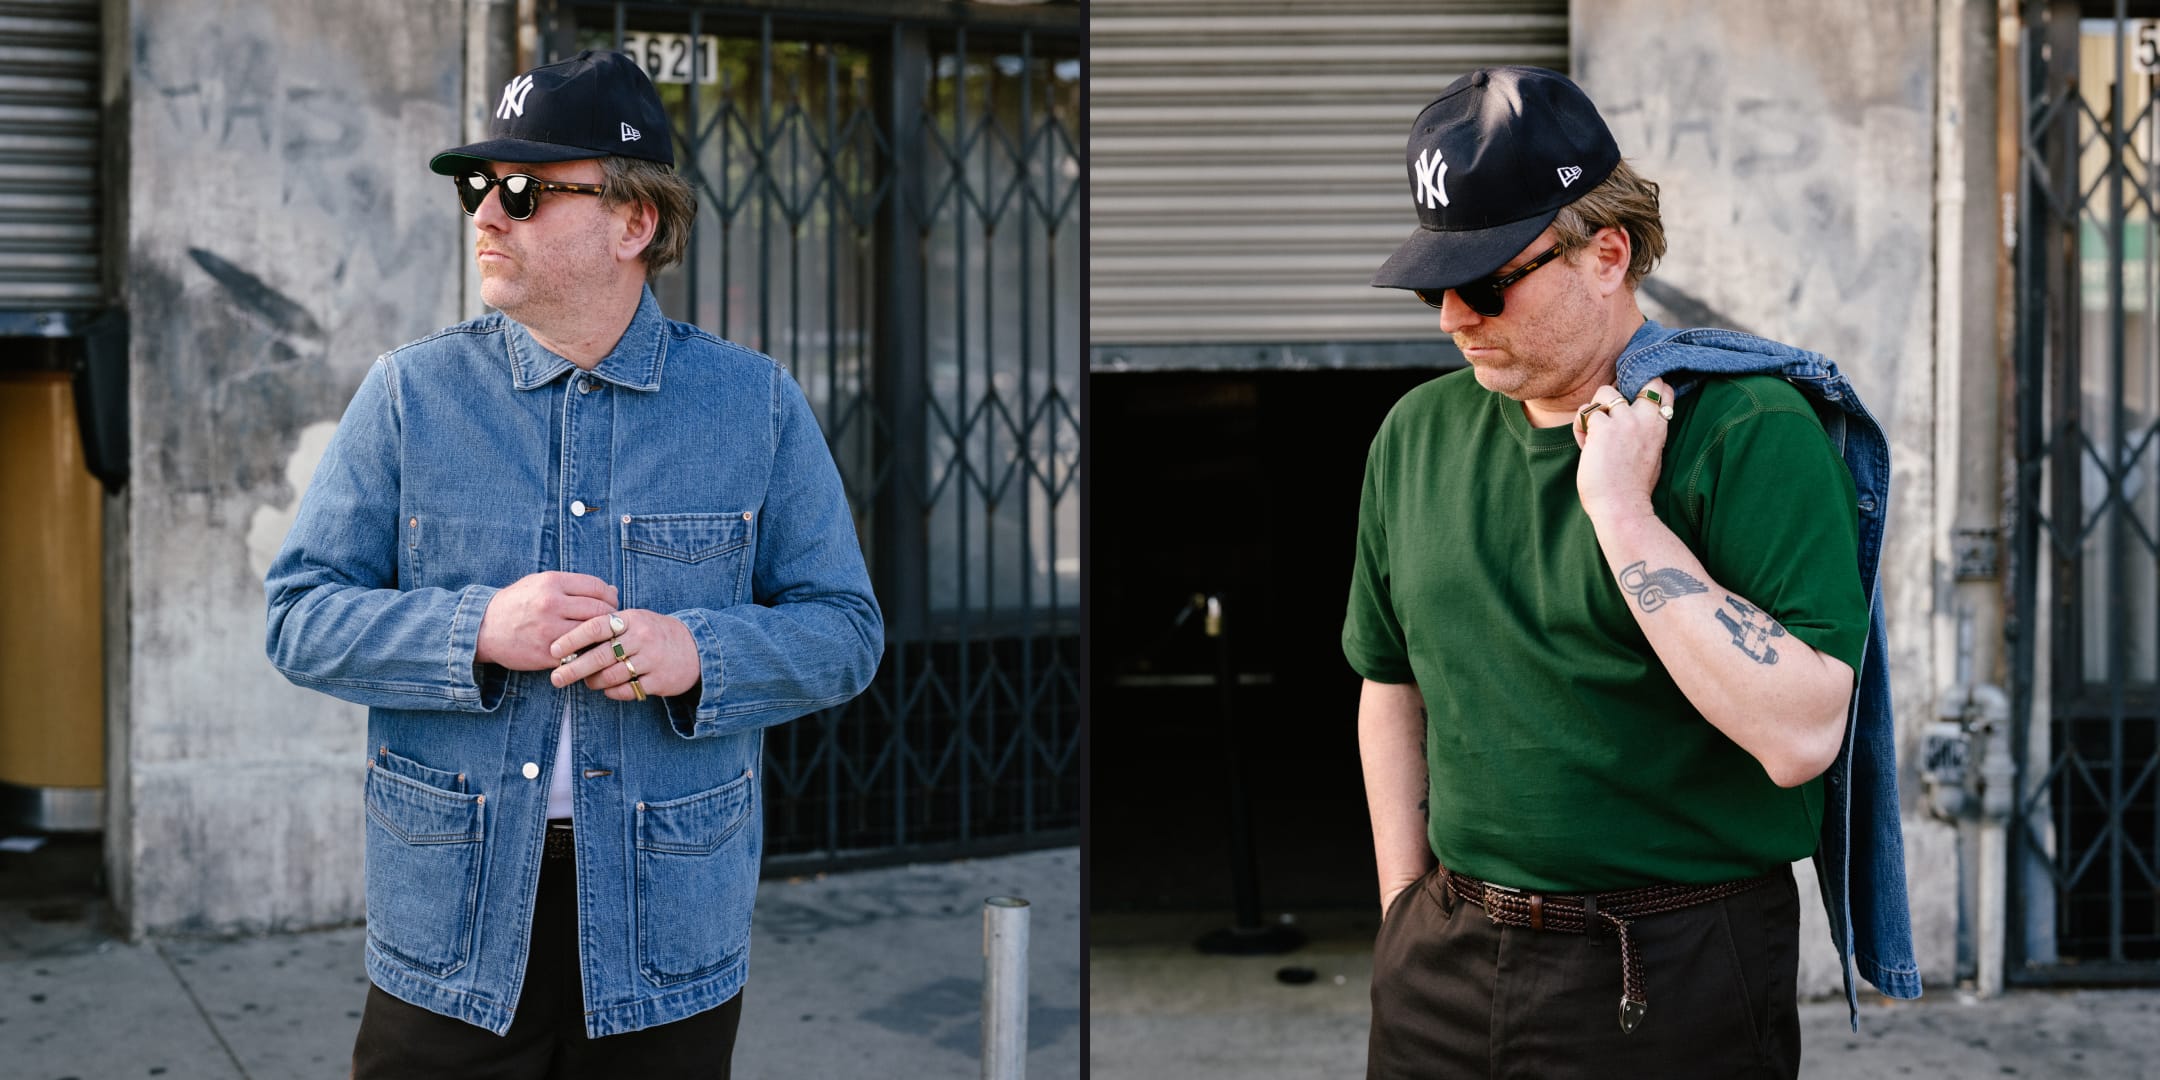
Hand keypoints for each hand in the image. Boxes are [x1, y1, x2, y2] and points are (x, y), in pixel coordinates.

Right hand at [475, 572, 618, 670]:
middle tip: (611, 622)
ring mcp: (549, 630)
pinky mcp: (547, 654)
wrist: (483, 628)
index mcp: (552, 583)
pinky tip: (586, 650)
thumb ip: (575, 585)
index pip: (597, 587)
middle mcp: (551, 604)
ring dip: (602, 636)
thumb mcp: (540, 583)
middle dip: (611, 616)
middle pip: (600, 610)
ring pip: (592, 633)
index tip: (610, 603)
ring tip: (601, 636)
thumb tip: (612, 590)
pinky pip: (579, 653)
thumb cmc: (517, 603)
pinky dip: (587, 652)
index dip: (609, 596)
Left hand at [549, 608, 700, 701]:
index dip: (572, 638)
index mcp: (631, 619)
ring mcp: (652, 660)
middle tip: (556, 677)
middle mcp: (642, 638)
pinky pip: (628, 690)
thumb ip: (606, 626)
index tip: (553, 649)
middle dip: (574, 668)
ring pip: (611, 676)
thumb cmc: (653, 634)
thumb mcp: (634, 621)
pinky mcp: (659, 680)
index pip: (596, 626)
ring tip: (587, 683)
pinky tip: (610, 689)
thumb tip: (568, 637)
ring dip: (594, 682)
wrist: (695, 648)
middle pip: (600, 655)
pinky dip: (613, 692)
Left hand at [1573, 378, 1672, 526]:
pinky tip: (1584, 445)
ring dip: (1595, 409)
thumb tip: (1634, 420)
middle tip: (1609, 416)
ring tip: (1594, 434)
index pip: (1662, 389)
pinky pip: (1585, 413)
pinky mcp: (1603, 428)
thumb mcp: (1652, 454)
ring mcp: (1624, 421)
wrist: (1622, 507)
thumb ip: (1647, 433)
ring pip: (1604, 392)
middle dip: (1622, 393)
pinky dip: (1580, 427)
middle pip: (1640, 381)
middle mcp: (1645, 419)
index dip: (1647, 389)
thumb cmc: (1634, 488)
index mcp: (1660, 426)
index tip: (1633, 404)